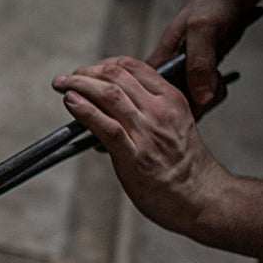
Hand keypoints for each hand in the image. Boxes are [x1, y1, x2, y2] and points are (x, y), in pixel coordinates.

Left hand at [54, 56, 233, 236]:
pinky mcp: (135, 157)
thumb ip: (149, 112)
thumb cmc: (185, 167)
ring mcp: (148, 133)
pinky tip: (70, 102)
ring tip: (61, 85)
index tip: (88, 71)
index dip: (104, 64)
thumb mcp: (174, 126)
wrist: (202, 198)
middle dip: (86, 72)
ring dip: (79, 85)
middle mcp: (160, 111)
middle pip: (117, 76)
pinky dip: (85, 111)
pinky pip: (107, 127)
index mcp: (172, 100)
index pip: (133, 67)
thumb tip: (112, 106)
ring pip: (109, 95)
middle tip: (66, 78)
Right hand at [147, 0, 262, 112]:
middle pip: (175, 106)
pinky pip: (204, 95)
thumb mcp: (204, 30)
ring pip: (192, 102)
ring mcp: (181, 75)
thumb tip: (200, 99)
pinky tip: (221, 77)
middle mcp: (165, 73)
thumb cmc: (211, 3)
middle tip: (212, 83)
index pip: (152, 102)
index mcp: (156, 63)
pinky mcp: (196, 75)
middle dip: (199, 101)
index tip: (195, 100)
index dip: (175, 108)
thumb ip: (199, 64)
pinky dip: (216, 90)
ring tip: (217, 75)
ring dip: (210, 94)